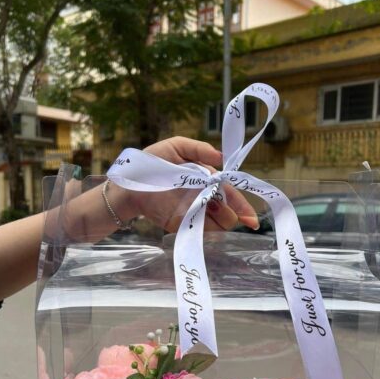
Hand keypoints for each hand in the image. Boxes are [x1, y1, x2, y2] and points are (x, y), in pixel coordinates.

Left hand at [112, 137, 259, 231]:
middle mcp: (204, 199)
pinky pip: (201, 231)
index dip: (244, 205)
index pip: (232, 194)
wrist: (128, 183)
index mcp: (208, 180)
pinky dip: (206, 228)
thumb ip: (198, 149)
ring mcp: (194, 213)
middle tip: (216, 201)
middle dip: (231, 210)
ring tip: (205, 205)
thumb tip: (221, 158)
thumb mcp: (175, 147)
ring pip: (219, 224)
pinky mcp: (181, 225)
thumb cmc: (151, 162)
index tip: (251, 218)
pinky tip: (199, 218)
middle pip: (230, 212)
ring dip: (220, 219)